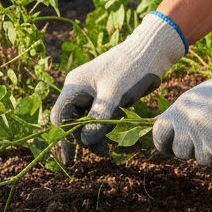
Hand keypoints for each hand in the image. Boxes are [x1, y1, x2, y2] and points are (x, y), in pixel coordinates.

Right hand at [51, 11, 186, 152]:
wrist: (151, 52)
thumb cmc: (130, 69)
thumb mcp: (114, 94)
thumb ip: (98, 118)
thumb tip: (84, 142)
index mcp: (74, 86)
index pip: (60, 117)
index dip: (63, 138)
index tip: (70, 159)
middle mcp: (79, 90)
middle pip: (73, 122)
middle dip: (85, 139)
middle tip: (105, 152)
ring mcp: (91, 93)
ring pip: (86, 121)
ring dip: (97, 135)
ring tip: (113, 147)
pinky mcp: (105, 96)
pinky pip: (99, 117)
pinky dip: (106, 127)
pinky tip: (118, 133)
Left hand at [153, 40, 211, 166]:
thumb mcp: (199, 97)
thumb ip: (183, 116)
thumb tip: (170, 134)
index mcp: (178, 111)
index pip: (159, 136)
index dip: (165, 145)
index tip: (173, 149)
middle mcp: (187, 127)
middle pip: (181, 153)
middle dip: (194, 150)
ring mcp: (205, 142)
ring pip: (204, 160)